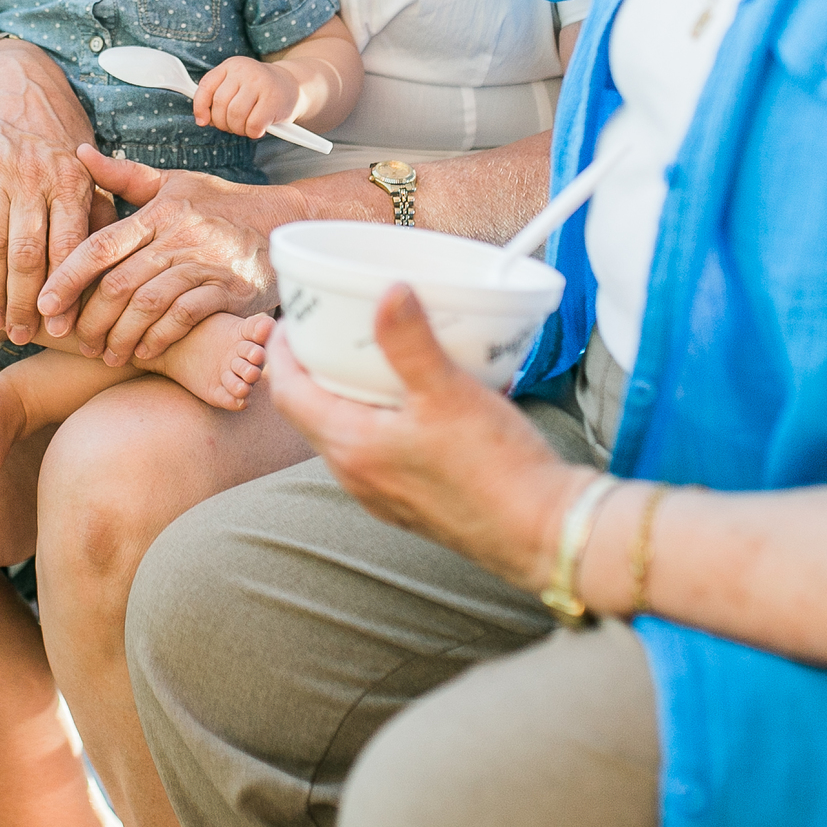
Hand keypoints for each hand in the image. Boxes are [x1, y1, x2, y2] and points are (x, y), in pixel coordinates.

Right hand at [0, 39, 99, 343]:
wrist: (11, 89)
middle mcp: (33, 175)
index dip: (65, 292)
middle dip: (26, 302)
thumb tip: (113, 272)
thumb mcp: (86, 170)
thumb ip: (97, 215)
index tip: (62, 329)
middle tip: (24, 336)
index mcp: (72, 179)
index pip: (69, 247)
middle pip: (28, 254)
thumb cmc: (57, 144)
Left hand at [35, 147, 293, 366]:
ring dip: (120, 335)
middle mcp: (178, 236)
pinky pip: (184, 318)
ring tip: (104, 354)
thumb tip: (78, 154)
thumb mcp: (173, 183)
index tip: (44, 305)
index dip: (67, 277)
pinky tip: (142, 352)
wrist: (283, 220)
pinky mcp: (229, 290)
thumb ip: (123, 176)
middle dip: (90, 318)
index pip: (100, 245)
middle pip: (118, 282)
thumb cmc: (219, 203)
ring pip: (147, 304)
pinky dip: (159, 338)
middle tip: (74, 340)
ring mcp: (205, 264)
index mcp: (157, 212)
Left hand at [194, 56, 298, 139]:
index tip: (203, 122)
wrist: (292, 86)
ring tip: (246, 127)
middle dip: (222, 123)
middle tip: (232, 126)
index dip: (200, 107)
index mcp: (231, 65)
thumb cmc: (258, 91)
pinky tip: (258, 128)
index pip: (206, 86)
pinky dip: (252, 132)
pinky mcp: (273, 99)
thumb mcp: (236, 85)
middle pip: (220, 104)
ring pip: (235, 116)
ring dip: (238, 129)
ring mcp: (260, 83)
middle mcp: (244, 70)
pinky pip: (253, 125)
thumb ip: (217, 97)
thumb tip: (202, 120)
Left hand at [269, 284, 582, 591]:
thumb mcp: (448, 392)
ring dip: (347, 396)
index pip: (289, 395)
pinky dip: (380, 420)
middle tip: (329, 330)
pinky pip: (378, 453)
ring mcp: (383, 495)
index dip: (283, 353)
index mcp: (352, 448)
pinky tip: (415, 402)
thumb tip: (386, 292)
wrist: (544, 534)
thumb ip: (410, 342)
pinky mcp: (412, 503)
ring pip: (346, 434)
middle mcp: (357, 477)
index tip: (289, 319)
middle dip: (313, 370)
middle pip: (312, 414)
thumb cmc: (495, 469)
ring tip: (371, 358)